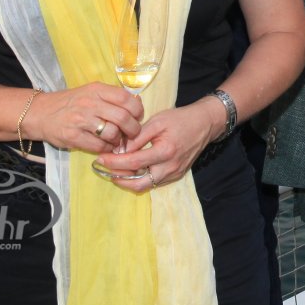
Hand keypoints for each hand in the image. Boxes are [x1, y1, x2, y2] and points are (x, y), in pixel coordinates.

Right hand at [29, 82, 143, 153]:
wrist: (40, 113)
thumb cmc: (70, 102)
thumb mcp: (90, 92)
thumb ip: (111, 97)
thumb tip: (136, 105)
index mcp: (96, 90)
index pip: (126, 98)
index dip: (137, 109)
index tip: (138, 116)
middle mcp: (89, 103)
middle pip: (122, 117)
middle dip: (133, 128)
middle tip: (133, 133)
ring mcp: (80, 120)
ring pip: (112, 133)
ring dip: (119, 140)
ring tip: (117, 140)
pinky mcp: (73, 136)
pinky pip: (98, 146)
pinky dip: (106, 148)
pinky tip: (105, 146)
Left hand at [98, 96, 229, 192]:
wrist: (204, 124)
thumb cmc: (180, 119)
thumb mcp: (158, 121)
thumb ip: (138, 136)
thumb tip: (120, 149)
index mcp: (165, 151)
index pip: (134, 162)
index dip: (115, 162)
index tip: (101, 158)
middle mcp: (170, 167)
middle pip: (138, 183)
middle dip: (118, 177)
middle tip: (104, 169)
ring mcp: (173, 174)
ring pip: (145, 186)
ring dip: (127, 181)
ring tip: (114, 171)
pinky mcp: (176, 176)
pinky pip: (153, 183)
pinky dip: (139, 179)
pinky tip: (130, 170)